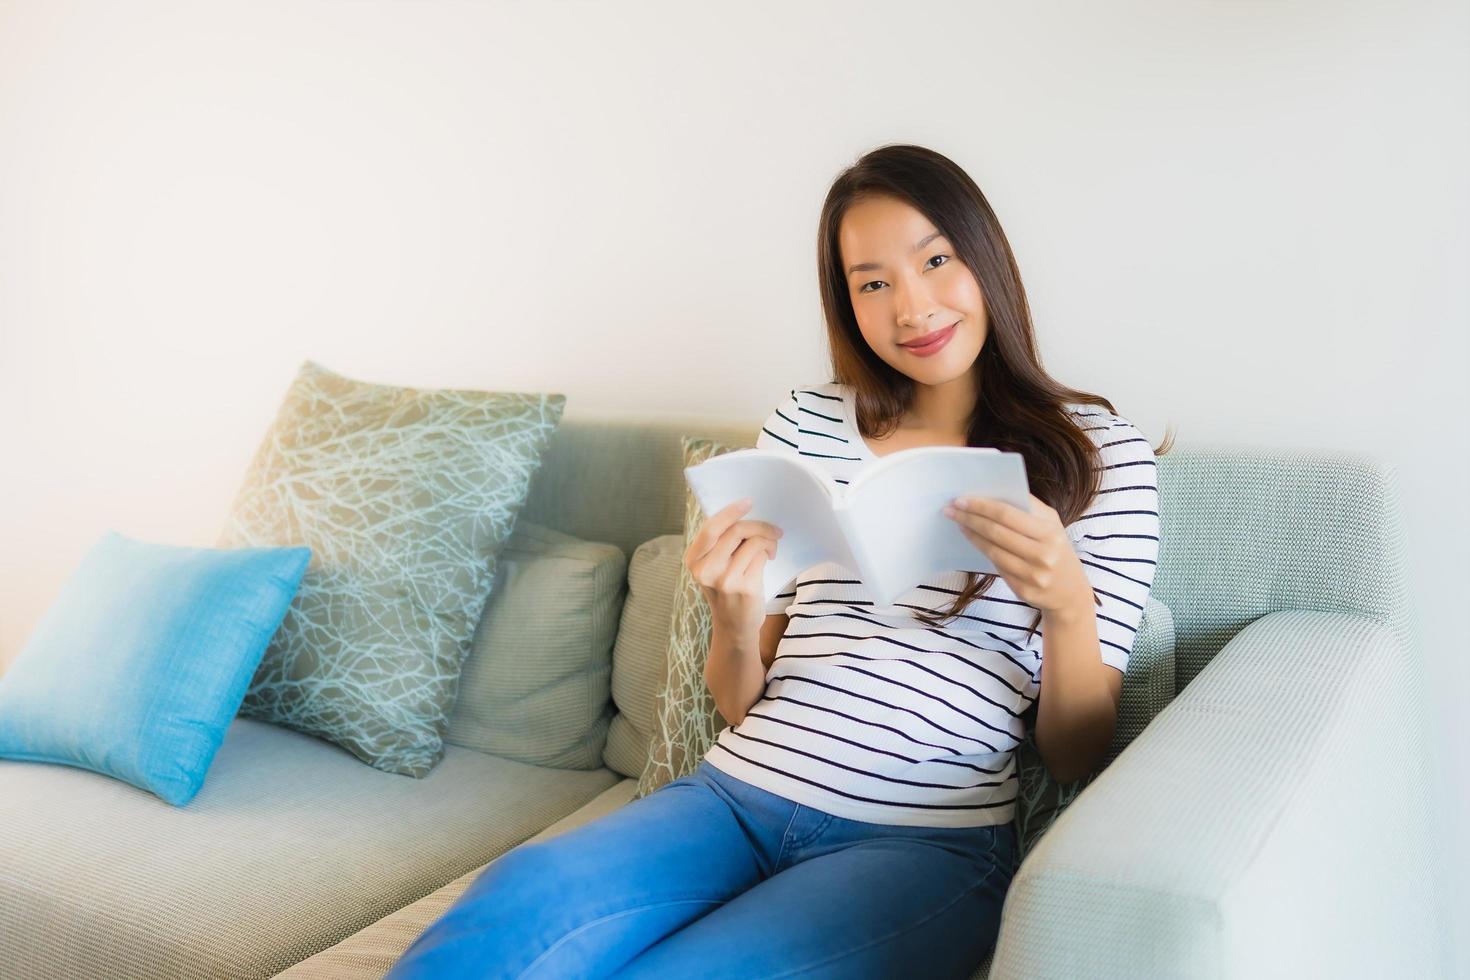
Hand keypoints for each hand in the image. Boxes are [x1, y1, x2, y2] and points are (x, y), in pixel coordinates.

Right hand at [683, 498, 783, 637]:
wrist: (734, 627)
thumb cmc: (727, 590)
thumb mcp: (713, 567)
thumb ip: (721, 544)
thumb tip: (745, 515)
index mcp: (694, 560)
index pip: (711, 528)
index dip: (730, 512)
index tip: (748, 502)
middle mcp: (706, 570)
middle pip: (735, 531)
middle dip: (758, 525)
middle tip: (773, 529)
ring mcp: (725, 579)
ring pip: (752, 542)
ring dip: (768, 539)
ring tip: (772, 546)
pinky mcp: (745, 587)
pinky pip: (761, 555)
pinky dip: (768, 552)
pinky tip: (769, 558)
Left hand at [942, 492, 1093, 616]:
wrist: (1071, 593)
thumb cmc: (1057, 549)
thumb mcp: (1052, 524)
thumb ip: (1029, 506)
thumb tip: (995, 491)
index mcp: (1050, 533)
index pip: (1008, 515)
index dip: (981, 506)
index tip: (961, 499)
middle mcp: (1043, 555)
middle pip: (996, 532)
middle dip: (970, 518)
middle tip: (951, 509)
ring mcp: (1033, 575)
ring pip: (992, 551)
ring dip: (971, 535)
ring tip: (959, 523)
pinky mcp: (1023, 590)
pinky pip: (996, 566)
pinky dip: (982, 551)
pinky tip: (973, 539)